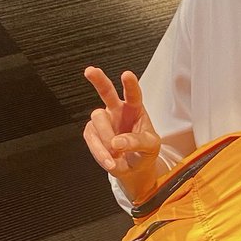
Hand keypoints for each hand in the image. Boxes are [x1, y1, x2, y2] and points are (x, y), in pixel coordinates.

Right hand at [83, 66, 160, 188]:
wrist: (135, 168)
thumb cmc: (145, 152)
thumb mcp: (150, 147)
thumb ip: (137, 142)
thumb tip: (117, 142)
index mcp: (135, 109)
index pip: (133, 94)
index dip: (130, 85)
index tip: (127, 75)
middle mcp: (118, 111)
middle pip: (106, 91)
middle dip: (98, 80)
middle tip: (90, 71)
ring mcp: (104, 121)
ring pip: (98, 119)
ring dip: (107, 138)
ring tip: (117, 154)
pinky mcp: (93, 133)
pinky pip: (91, 138)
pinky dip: (100, 152)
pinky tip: (110, 160)